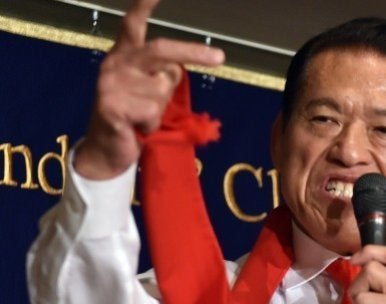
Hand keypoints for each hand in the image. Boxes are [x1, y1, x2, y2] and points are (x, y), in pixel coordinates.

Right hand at [74, 0, 224, 178]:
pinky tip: (137, 127)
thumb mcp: (148, 90)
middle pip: (160, 50)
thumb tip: (181, 66)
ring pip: (162, 89)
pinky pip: (152, 112)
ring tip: (143, 116)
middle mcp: (115, 63)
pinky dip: (152, 124)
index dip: (144, 5)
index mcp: (124, 55)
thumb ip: (162, 73)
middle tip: (220, 56)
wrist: (107, 149)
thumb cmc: (133, 116)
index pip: (133, 24)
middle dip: (192, 52)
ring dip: (162, 108)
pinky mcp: (111, 106)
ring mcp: (111, 84)